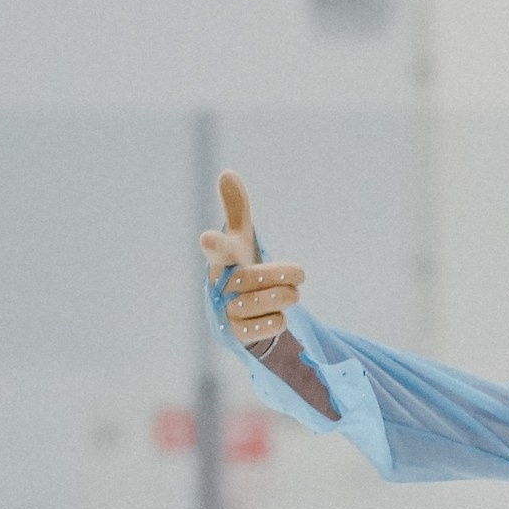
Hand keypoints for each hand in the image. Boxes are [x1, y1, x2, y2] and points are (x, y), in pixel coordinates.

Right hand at [199, 172, 304, 354]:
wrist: (236, 315)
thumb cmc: (240, 270)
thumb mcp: (242, 241)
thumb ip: (237, 210)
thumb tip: (227, 173)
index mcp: (222, 260)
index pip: (218, 250)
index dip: (216, 244)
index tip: (209, 238)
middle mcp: (219, 285)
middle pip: (253, 277)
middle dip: (282, 274)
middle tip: (300, 274)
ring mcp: (226, 311)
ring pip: (264, 302)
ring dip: (284, 296)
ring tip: (291, 295)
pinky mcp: (237, 335)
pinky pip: (267, 326)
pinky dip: (278, 319)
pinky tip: (276, 315)